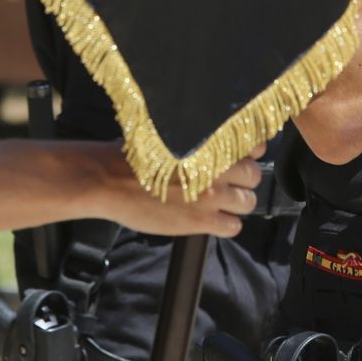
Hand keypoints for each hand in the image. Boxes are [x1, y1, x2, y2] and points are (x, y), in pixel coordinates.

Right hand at [105, 146, 262, 237]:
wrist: (108, 180)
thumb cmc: (132, 154)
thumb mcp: (168, 134)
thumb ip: (197, 138)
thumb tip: (216, 141)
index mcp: (208, 143)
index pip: (253, 146)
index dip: (250, 153)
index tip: (242, 156)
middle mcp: (216, 168)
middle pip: (253, 176)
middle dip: (244, 180)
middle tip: (228, 182)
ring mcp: (211, 196)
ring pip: (248, 203)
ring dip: (237, 203)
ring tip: (219, 202)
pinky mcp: (201, 221)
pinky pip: (233, 226)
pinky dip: (226, 223)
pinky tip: (211, 219)